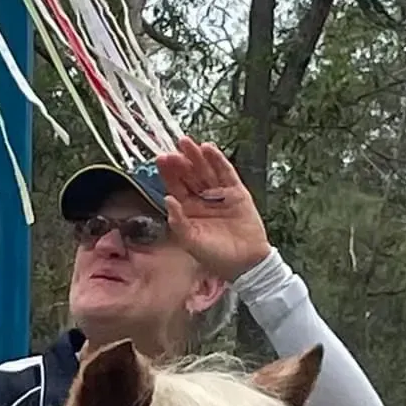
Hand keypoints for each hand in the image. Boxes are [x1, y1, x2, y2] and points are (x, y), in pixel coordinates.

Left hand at [155, 136, 271, 281]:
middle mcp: (201, 198)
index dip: (168, 173)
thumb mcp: (190, 241)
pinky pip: (226, 173)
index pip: (175, 186)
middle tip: (173, 148)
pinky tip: (209, 149)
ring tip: (187, 143)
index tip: (161, 159)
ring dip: (196, 156)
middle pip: (189, 174)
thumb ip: (178, 221)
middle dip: (181, 161)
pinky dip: (218, 161)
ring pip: (205, 170)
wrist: (244, 263)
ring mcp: (219, 194)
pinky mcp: (236, 192)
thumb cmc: (214, 255)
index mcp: (187, 209)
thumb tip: (167, 199)